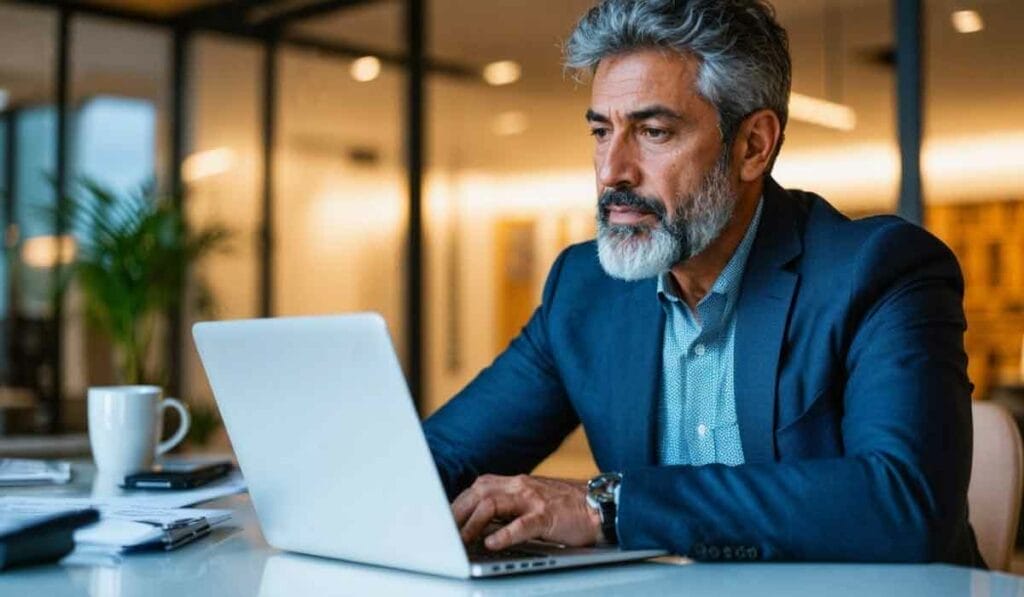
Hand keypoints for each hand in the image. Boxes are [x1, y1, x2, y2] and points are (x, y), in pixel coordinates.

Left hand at [452, 474, 601, 550]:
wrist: (601, 505)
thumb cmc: (567, 507)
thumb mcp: (533, 499)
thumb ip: (510, 504)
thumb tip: (481, 522)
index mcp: (516, 482)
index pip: (478, 487)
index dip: (458, 503)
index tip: (443, 520)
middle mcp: (521, 486)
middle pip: (478, 492)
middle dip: (457, 513)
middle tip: (444, 534)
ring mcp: (534, 500)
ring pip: (493, 504)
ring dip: (473, 523)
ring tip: (462, 541)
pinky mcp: (548, 516)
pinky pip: (522, 524)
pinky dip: (505, 534)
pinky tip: (492, 543)